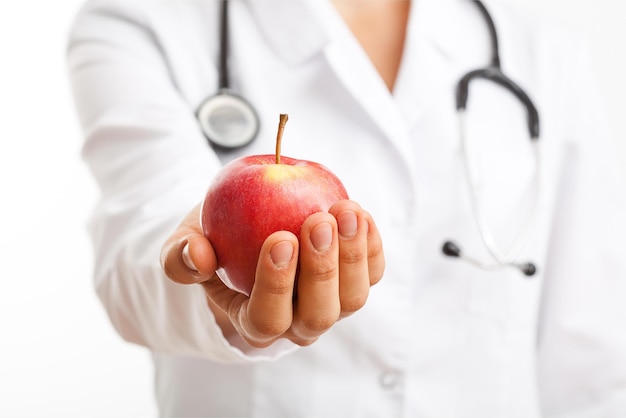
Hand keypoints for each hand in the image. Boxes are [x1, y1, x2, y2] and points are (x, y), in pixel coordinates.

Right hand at [161, 200, 383, 347]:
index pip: (267, 318)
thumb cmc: (216, 241)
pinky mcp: (354, 281)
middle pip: (318, 315)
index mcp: (255, 323)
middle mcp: (298, 323)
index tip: (279, 238)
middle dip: (321, 270)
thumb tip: (197, 256)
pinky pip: (372, 272)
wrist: (246, 230)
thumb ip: (181, 255)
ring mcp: (331, 304)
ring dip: (353, 255)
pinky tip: (360, 213)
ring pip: (352, 298)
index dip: (276, 285)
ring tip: (346, 210)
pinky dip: (371, 245)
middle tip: (317, 221)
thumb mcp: (185, 243)